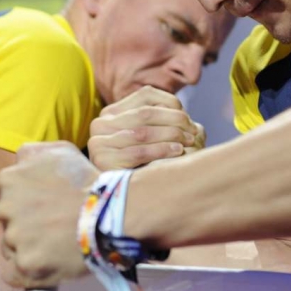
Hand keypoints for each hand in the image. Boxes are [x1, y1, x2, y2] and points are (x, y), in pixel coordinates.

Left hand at [0, 141, 96, 287]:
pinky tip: (44, 265)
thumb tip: (20, 163)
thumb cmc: (87, 181)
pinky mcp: (25, 264)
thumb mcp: (59, 151)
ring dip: (27, 249)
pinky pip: (13, 275)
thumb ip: (31, 154)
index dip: (26, 205)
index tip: (45, 209)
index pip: (6, 197)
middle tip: (51, 228)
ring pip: (10, 248)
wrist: (109, 212)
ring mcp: (14, 237)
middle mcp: (5, 207)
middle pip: (6, 223)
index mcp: (9, 180)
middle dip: (24, 226)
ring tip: (54, 246)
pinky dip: (26, 273)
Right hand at [88, 86, 203, 168]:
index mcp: (111, 112)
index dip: (170, 103)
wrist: (118, 195)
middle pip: (145, 113)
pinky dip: (161, 150)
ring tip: (189, 141)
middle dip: (174, 120)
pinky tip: (177, 152)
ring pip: (142, 132)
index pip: (145, 95)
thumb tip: (185, 114)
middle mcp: (100, 123)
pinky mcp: (102, 160)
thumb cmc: (140, 164)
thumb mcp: (148, 138)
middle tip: (193, 132)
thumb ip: (160, 121)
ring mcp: (98, 142)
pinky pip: (138, 152)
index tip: (187, 118)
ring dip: (170, 135)